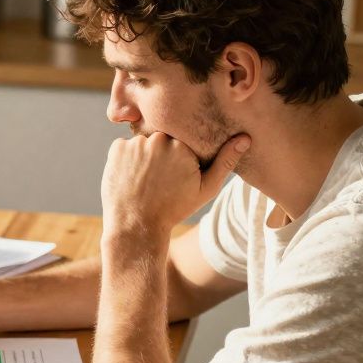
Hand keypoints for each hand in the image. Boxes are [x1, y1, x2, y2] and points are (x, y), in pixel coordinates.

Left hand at [101, 132, 249, 242]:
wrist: (136, 225)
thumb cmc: (174, 209)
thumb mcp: (205, 189)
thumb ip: (225, 162)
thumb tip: (245, 138)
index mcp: (183, 145)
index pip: (184, 139)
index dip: (181, 155)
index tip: (177, 173)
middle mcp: (159, 139)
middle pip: (163, 137)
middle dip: (163, 153)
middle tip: (160, 178)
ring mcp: (136, 143)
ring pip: (144, 142)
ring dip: (145, 155)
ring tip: (146, 180)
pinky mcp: (117, 148)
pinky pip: (125, 147)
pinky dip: (128, 159)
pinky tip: (132, 178)